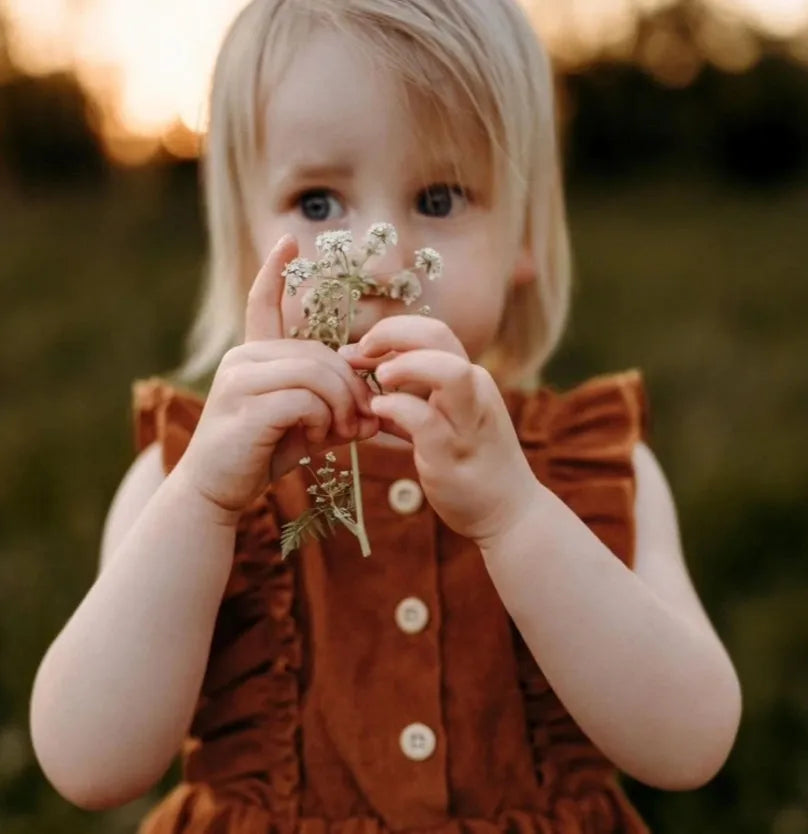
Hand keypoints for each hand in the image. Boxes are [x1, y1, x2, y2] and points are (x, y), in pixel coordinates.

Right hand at [175, 234, 378, 519]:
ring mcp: (240, 379)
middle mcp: (243, 358)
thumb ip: (334, 409)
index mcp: (254, 356)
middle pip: (319, 353)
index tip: (289, 241)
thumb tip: (376, 413)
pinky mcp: (246, 405)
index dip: (276, 273)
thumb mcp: (303, 426)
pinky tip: (318, 437)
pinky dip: (323, 420)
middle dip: (351, 388)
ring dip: (342, 405)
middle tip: (362, 422)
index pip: (263, 304)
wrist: (217, 492)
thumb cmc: (260, 454)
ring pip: (316, 373)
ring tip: (344, 432)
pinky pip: (305, 398)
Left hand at [339, 316, 538, 542]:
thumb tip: (361, 374)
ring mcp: (466, 422)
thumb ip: (406, 397)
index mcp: (469, 378)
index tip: (360, 351)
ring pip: (446, 371)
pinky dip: (395, 409)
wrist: (509, 512)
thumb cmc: (468, 463)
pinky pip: (424, 420)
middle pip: (437, 335)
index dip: (390, 332)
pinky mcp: (453, 454)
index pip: (431, 331)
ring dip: (404, 366)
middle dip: (390, 333)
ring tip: (379, 380)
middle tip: (360, 354)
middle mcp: (474, 391)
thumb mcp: (440, 420)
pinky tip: (377, 414)